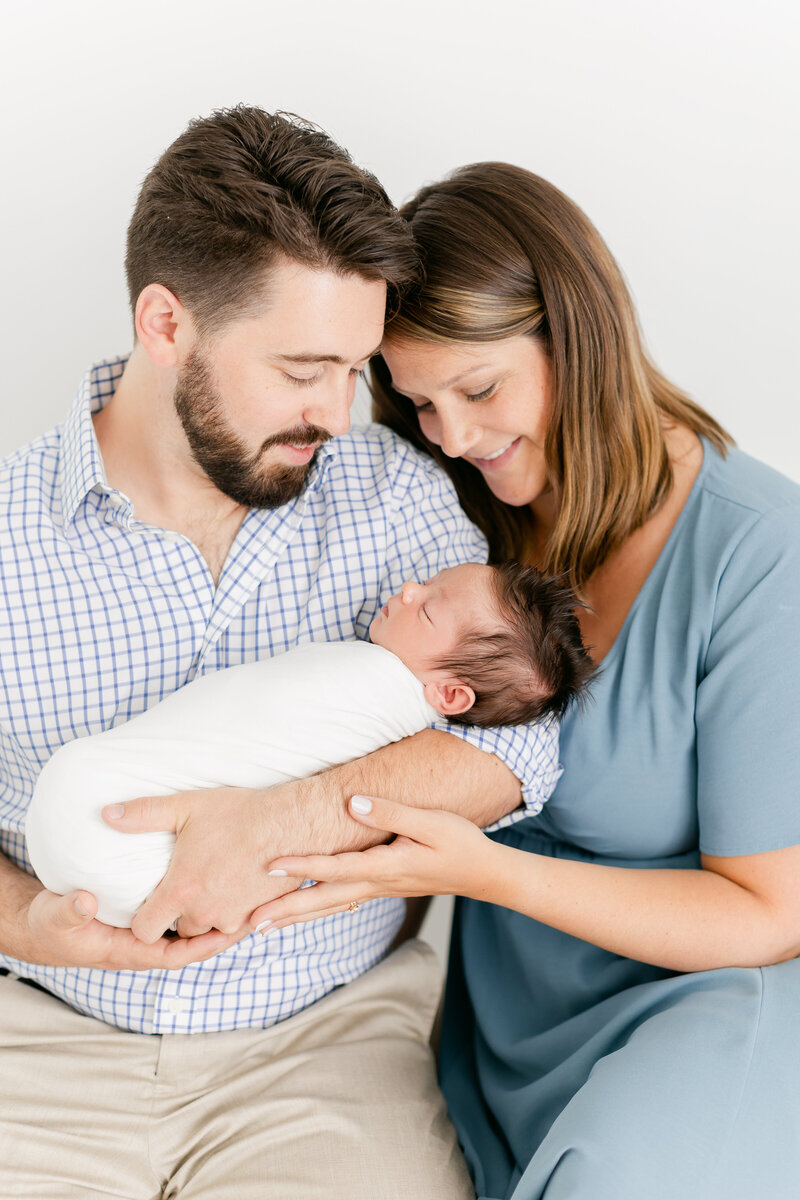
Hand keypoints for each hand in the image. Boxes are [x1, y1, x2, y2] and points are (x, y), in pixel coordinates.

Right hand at [18, 883, 240, 970]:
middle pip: (192, 945)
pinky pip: (181, 922)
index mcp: (127, 951)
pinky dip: (204, 912)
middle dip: (224, 934)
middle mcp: (143, 947)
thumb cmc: (52, 924)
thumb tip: (88, 902)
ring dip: (220, 922)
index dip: (202, 947)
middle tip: (257, 915)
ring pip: (191, 934)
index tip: (228, 934)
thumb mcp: (57, 915)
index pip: (174, 955)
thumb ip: (71, 910)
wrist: (46, 926)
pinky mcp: (148, 923)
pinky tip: (226, 893)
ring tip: (254, 903)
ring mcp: (146, 937)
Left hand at [102, 785, 303, 941]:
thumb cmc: (238, 813)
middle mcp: (205, 913)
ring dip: (206, 915)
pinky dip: (231, 913)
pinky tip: (234, 887)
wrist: (291, 823)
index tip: (151, 899)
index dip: (143, 917)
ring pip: (208, 930)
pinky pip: (235, 928)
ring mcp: (233, 920)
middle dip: (178, 914)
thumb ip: (143, 814)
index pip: (144, 931)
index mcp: (181, 892)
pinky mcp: (257, 919)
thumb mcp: (187, 807)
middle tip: (186, 885)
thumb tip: (107, 814)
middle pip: (178, 931)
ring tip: (211, 884)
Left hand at [248, 794, 498, 933]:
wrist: (485, 874)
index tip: (268, 867)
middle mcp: (377, 884)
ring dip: (296, 916)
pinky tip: (305, 912)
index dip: (301, 866)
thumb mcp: (430, 822)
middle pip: (323, 900)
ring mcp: (380, 890)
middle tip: (249, 923)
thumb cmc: (460, 844)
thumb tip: (350, 803)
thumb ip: (390, 813)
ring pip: (330, 907)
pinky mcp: (384, 888)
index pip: (334, 868)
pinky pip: (342, 903)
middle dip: (285, 910)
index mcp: (385, 868)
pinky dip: (318, 910)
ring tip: (263, 926)